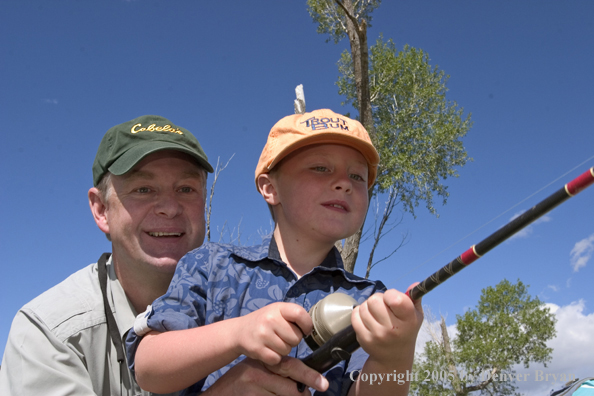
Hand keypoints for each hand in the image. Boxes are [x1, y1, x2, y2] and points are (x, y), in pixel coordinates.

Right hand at [201, 357, 328, 395]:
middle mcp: (259, 373)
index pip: (291, 366)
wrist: (215, 395)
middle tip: (308, 395)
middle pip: (291, 388)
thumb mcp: (255, 369)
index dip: (309, 376)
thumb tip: (302, 380)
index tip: (323, 384)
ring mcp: (254, 389)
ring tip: (286, 395)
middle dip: (303, 394)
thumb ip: (275, 370)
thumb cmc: (239, 382)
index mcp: (263, 362)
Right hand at [234, 302, 312, 365]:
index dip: (306, 325)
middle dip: (292, 340)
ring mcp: (263, 334)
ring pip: (287, 350)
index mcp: (278, 308)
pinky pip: (276, 359)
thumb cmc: (264, 322)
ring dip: (283, 350)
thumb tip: (312, 328)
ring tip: (273, 343)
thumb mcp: (276, 312)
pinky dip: (274, 358)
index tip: (305, 330)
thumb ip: (293, 316)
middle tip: (282, 337)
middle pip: (296, 338)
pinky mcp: (257, 349)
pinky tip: (267, 350)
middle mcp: (270, 319)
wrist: (239, 331)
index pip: (300, 314)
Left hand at [350, 285, 422, 365]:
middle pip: (374, 300)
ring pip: (363, 307)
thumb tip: (415, 283)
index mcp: (408, 320)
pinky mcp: (365, 339)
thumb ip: (414, 298)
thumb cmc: (405, 331)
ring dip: (367, 307)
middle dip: (377, 299)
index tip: (392, 300)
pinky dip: (359, 313)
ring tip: (375, 314)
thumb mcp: (416, 316)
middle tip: (382, 307)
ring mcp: (377, 335)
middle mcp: (393, 329)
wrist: (394, 357)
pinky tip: (367, 318)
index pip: (394, 298)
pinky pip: (355, 316)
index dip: (390, 294)